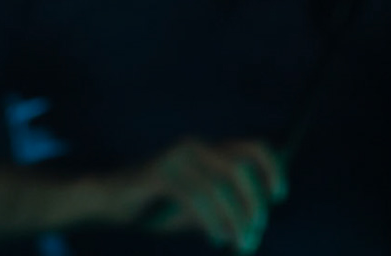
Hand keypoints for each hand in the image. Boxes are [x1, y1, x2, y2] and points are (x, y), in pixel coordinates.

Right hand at [118, 137, 287, 252]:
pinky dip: (212, 221)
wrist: (111, 203)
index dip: (273, 169)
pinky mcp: (159, 172)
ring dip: (235, 219)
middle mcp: (194, 147)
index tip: (280, 197)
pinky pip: (196, 196)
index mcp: (207, 150)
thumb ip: (225, 207)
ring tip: (238, 244)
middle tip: (254, 235)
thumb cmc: (158, 207)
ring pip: (220, 186)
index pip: (252, 148)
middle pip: (240, 168)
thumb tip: (259, 218)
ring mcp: (176, 157)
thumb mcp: (199, 208)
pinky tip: (215, 237)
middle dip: (253, 204)